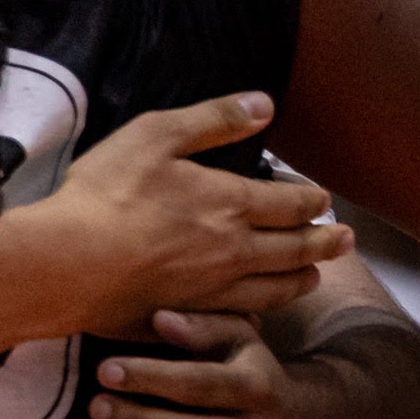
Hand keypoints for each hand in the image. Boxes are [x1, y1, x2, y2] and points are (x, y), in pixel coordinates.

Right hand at [11, 94, 341, 335]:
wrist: (72, 262)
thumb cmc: (108, 192)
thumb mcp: (154, 136)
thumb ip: (212, 120)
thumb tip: (266, 104)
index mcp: (231, 203)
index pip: (292, 203)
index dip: (312, 199)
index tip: (324, 198)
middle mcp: (238, 249)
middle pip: (297, 248)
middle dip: (326, 241)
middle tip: (347, 240)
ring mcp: (217, 287)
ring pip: (278, 286)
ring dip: (304, 277)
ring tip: (317, 274)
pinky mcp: (193, 312)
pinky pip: (245, 314)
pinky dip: (265, 308)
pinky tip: (263, 308)